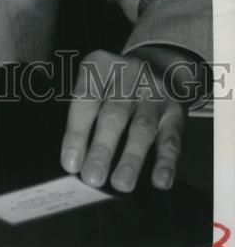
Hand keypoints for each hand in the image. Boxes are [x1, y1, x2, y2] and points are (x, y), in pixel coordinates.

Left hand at [60, 48, 186, 192]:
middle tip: (92, 177)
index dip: (77, 132)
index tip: (70, 163)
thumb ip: (83, 111)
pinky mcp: (176, 110)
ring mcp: (154, 92)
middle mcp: (129, 74)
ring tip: (121, 183)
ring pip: (142, 127)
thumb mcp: (94, 80)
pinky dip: (166, 161)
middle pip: (114, 114)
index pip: (85, 98)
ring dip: (131, 158)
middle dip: (102, 148)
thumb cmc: (113, 82)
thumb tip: (74, 158)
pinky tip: (159, 180)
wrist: (157, 63)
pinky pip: (171, 137)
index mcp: (100, 64)